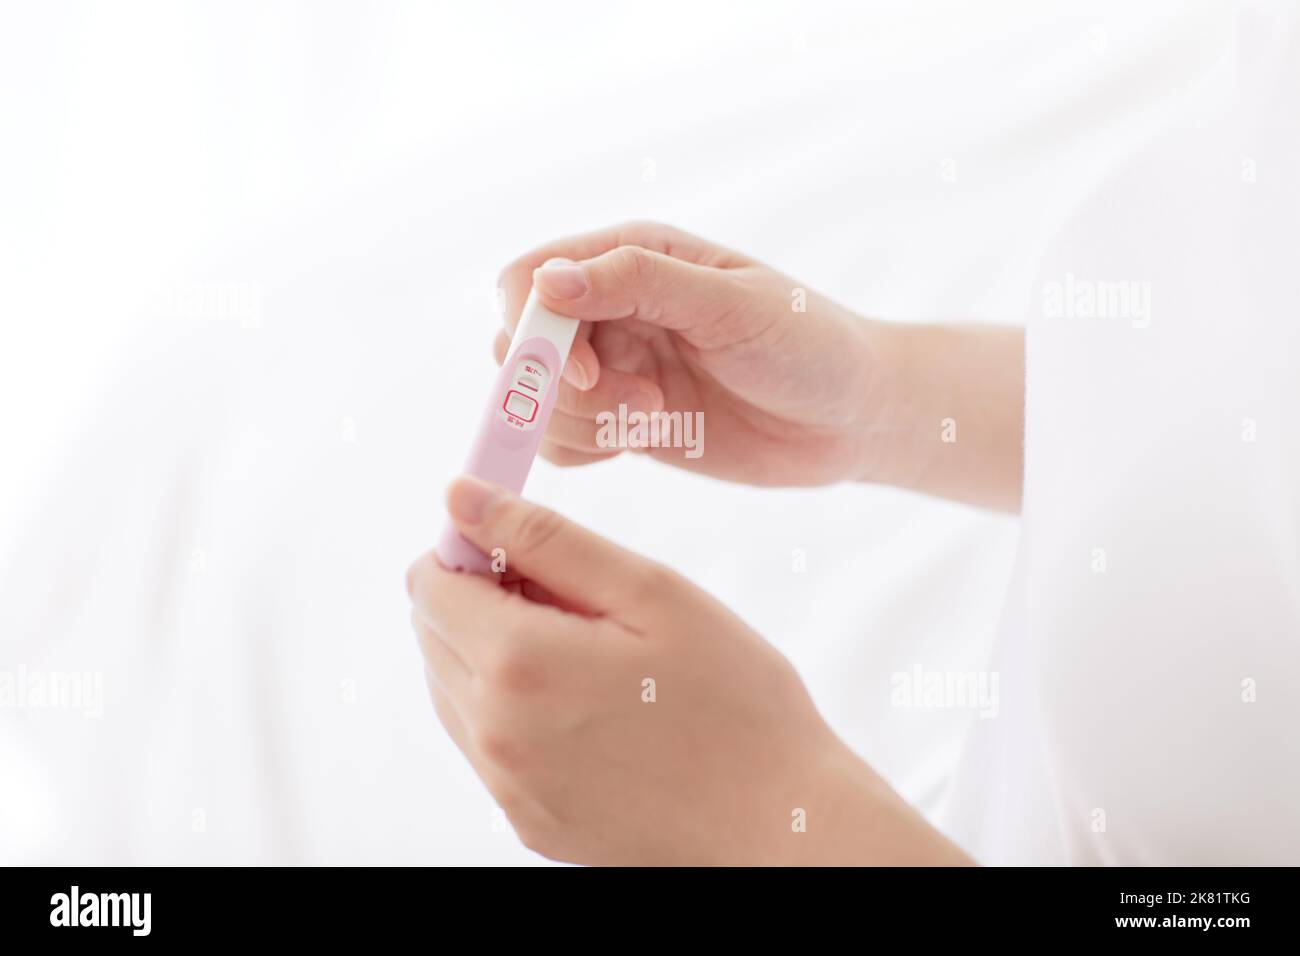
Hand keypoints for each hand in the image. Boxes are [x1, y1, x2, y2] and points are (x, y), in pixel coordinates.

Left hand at [407, 476, 969, 864]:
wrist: (778, 822)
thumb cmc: (734, 701)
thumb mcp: (649, 592)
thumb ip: (543, 537)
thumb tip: (460, 496)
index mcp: (517, 663)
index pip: (428, 581)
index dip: (473, 549)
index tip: (532, 553)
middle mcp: (493, 732)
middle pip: (432, 632)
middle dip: (486, 598)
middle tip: (580, 605)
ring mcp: (506, 784)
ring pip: (452, 687)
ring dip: (496, 653)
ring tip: (591, 658)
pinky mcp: (526, 818)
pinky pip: (484, 743)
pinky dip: (515, 708)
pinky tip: (591, 707)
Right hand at [496, 221, 891, 486]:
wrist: (851, 416)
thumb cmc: (808, 342)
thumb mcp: (731, 304)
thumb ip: (639, 283)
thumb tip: (547, 283)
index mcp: (630, 256)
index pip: (527, 281)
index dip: (533, 330)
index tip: (584, 371)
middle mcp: (610, 308)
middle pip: (519, 348)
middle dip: (566, 389)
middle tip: (645, 406)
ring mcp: (612, 367)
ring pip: (536, 402)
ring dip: (585, 423)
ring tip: (659, 417)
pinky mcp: (620, 420)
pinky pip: (560, 442)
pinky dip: (586, 450)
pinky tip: (645, 439)